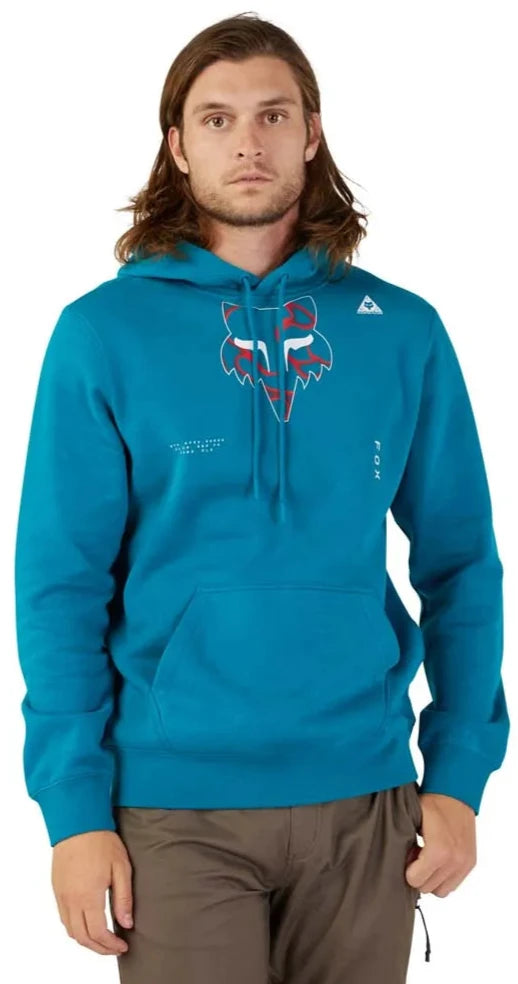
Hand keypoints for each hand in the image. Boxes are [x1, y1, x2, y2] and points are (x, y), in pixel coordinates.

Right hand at [51, 830, 132, 955]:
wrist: (77, 822)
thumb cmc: (101, 841)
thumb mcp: (121, 868)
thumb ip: (123, 898)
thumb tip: (126, 924)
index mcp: (88, 896)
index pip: (98, 933)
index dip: (110, 945)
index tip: (123, 946)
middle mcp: (71, 900)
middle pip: (82, 937)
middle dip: (99, 948)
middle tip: (114, 947)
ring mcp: (61, 895)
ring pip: (70, 930)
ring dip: (86, 940)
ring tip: (103, 938)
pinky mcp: (56, 888)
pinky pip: (63, 917)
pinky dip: (75, 928)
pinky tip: (88, 923)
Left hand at [405, 792, 476, 897]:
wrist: (455, 793)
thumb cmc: (431, 804)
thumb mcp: (411, 820)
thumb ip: (404, 844)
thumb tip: (398, 863)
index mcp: (439, 852)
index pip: (415, 881)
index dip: (408, 869)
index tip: (409, 855)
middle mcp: (455, 861)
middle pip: (428, 888)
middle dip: (420, 874)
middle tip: (417, 855)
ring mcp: (465, 863)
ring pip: (442, 890)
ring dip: (433, 878)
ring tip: (429, 858)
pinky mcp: (471, 862)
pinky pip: (454, 883)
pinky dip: (445, 876)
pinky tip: (440, 858)